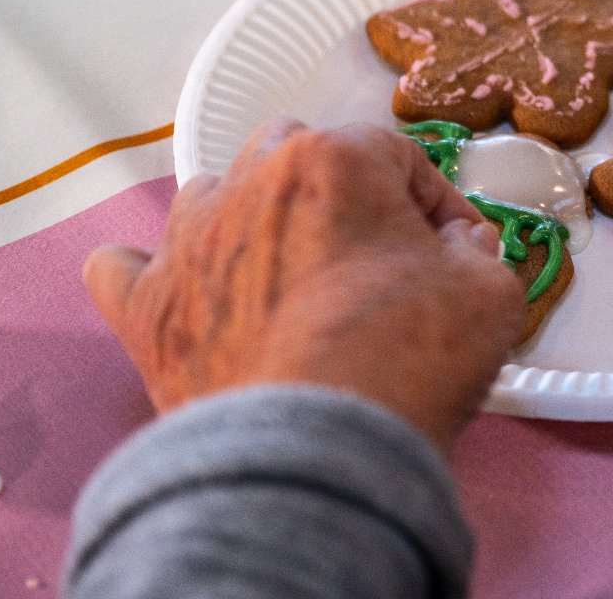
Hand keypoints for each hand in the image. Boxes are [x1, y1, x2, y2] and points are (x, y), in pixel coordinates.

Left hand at [84, 119, 524, 451]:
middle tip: (375, 256)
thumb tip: (458, 250)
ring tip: (290, 276)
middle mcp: (249, 183)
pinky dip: (152, 274)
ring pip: (215, 195)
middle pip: (299, 155)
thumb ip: (479, 251)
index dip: (435, 202)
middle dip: (339, 194)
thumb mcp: (490, 295)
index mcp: (333, 160)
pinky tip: (180, 292)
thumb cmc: (399, 364)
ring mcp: (187, 244)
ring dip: (253, 219)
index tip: (454, 246)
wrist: (314, 455)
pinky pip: (122, 266)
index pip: (396, 155)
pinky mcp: (146, 310)